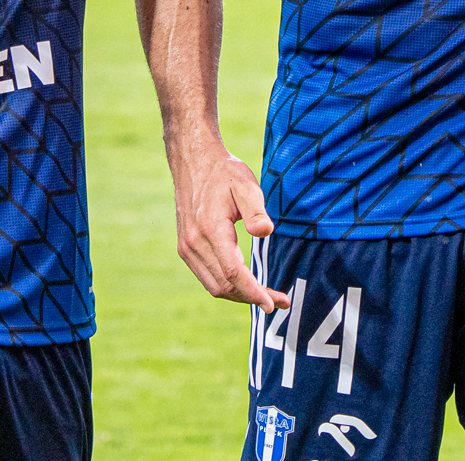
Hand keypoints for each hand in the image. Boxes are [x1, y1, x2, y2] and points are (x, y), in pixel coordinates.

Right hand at [168, 140, 292, 312]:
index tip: (273, 304)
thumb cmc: (224, 174)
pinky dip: (226, 286)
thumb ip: (256, 210)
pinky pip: (206, 277)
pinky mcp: (185, 248)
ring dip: (240, 296)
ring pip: (214, 286)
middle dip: (252, 298)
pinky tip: (245, 284)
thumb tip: (266, 231)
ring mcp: (186, 248)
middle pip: (224, 285)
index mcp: (211, 229)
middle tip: (279, 301)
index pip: (232, 272)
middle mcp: (194, 243)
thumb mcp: (246, 185)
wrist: (193, 162)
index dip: (253, 292)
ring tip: (266, 296)